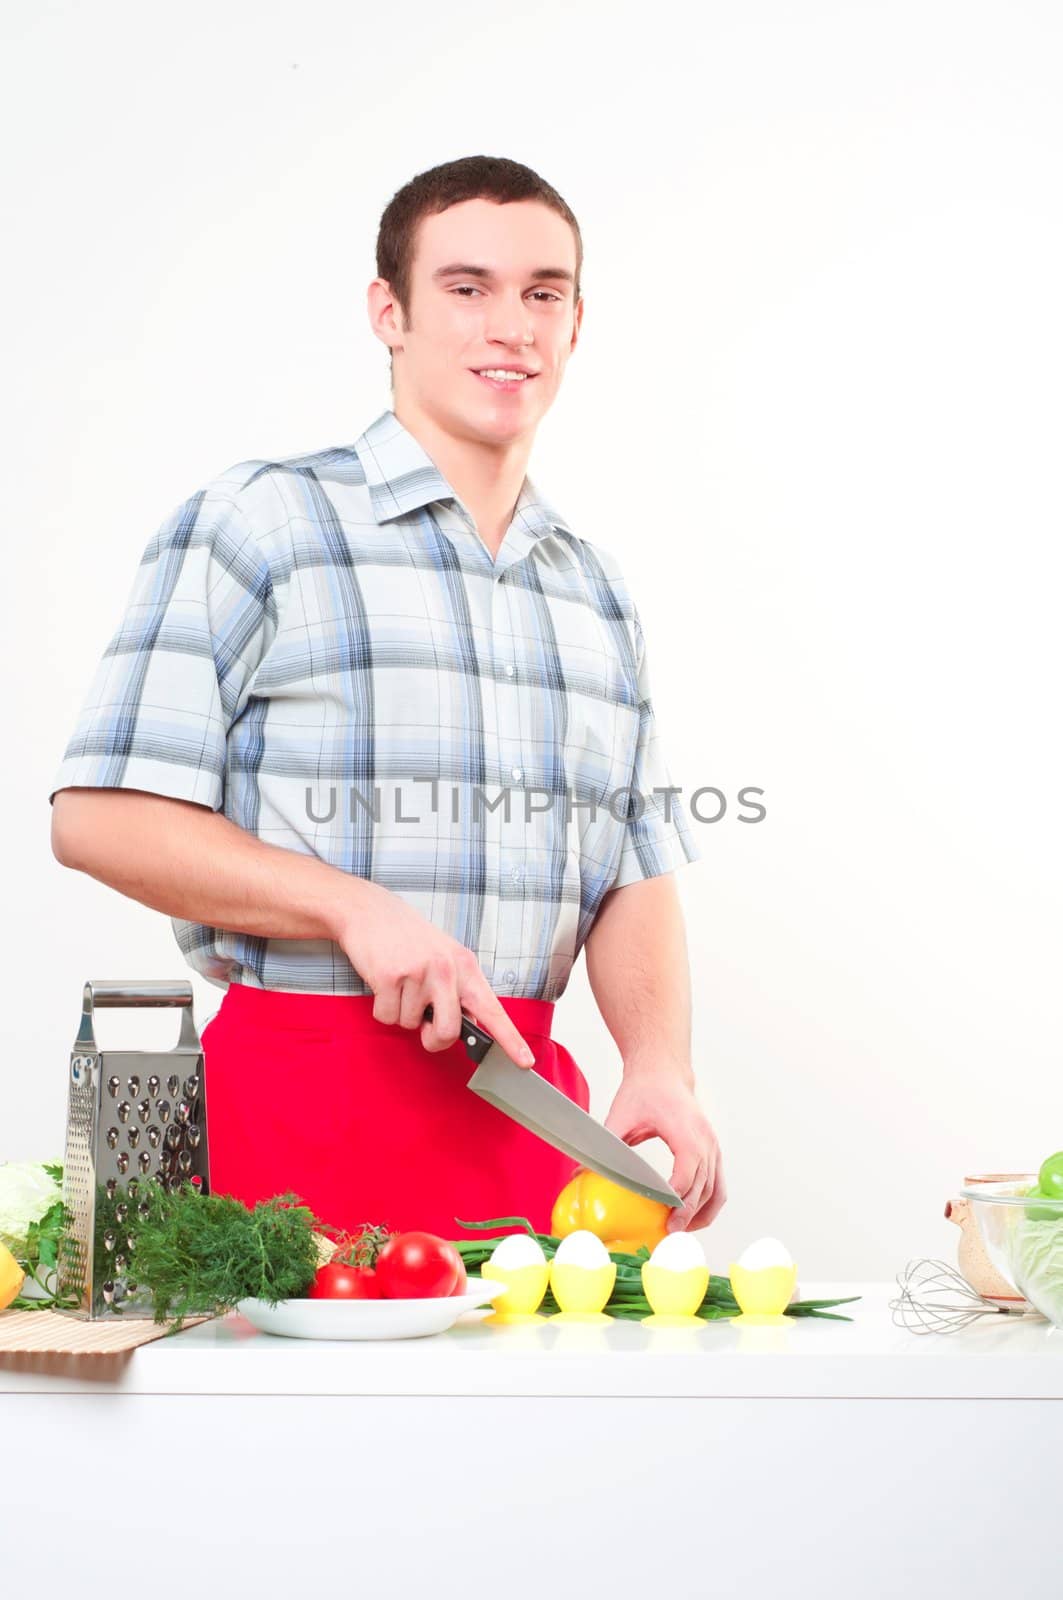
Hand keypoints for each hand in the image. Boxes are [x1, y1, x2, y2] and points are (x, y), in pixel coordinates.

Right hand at [332, 882, 535, 1066]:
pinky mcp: (389, 977)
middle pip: (447, 1032)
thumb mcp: (445, 956)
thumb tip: (465, 1026)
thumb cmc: (409, 937)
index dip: (510, 1039)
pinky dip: (382, 1008)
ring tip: (400, 982)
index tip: (525, 1062)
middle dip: (432, 1038)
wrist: (371, 911)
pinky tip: (384, 983)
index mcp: (465, 966)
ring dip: (402, 1012)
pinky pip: (387, 1017)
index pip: (492, 1010)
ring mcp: (418, 973)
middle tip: (424, 1023)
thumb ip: (458, 989)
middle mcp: (446, 969)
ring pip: (410, 1025)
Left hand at [603, 1067, 725, 1231]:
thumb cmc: (644, 1091)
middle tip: (666, 1234)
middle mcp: (706, 1141)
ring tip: (678, 1232)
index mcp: (686, 1132)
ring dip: (700, 1215)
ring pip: (715, 1191)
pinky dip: (709, 1205)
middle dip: (686, 1214)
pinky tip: (692, 1220)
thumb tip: (580, 1173)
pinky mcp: (713, 1151)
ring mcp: (713, 1146)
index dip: (675, 1199)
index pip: (687, 1173)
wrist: (663, 1071)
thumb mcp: (620, 1116)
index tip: (662, 1217)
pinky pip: (718, 1185)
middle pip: (702, 1187)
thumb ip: (605, 1145)